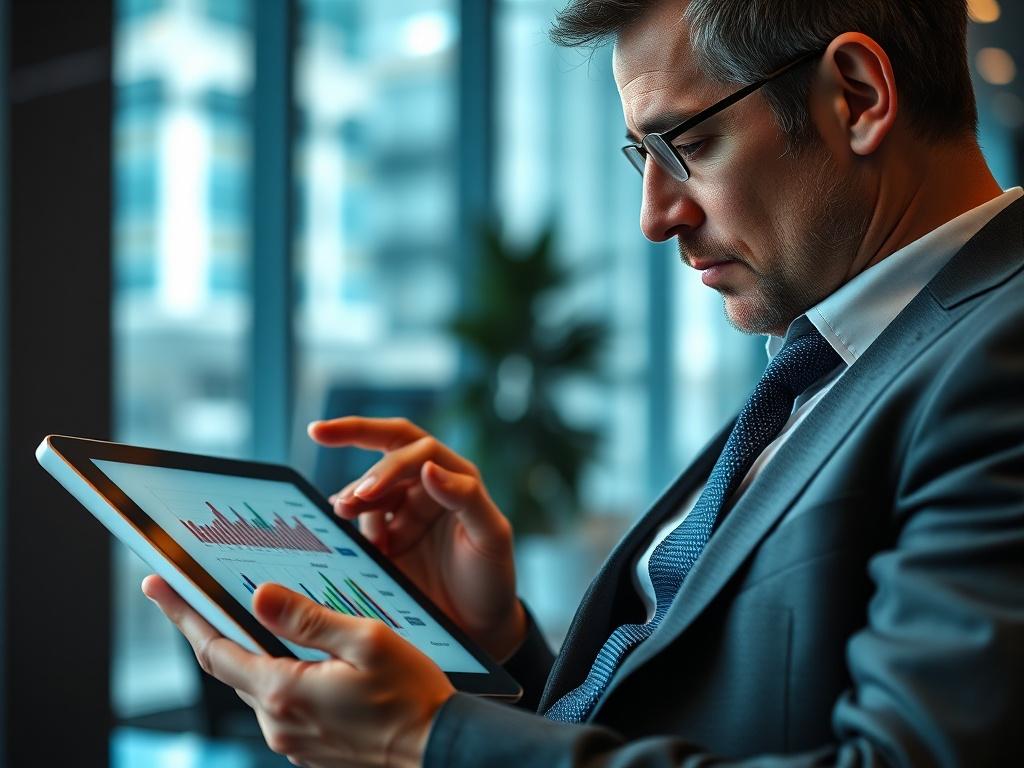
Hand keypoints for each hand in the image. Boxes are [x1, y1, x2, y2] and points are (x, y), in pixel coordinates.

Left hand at [142, 575, 453, 767]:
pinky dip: (277, 675)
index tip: (158, 586)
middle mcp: (279, 723)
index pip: (215, 649)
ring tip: (257, 619)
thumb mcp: (366, 641)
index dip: (184, 614)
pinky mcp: (309, 749)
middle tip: (196, 591)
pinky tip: (299, 657)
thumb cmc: (412, 695)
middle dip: (211, 627)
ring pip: (256, 684)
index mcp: (285, 693)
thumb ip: (308, 619)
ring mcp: (292, 740)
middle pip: (229, 666)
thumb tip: (259, 596)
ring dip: (250, 651)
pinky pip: (280, 704)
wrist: (439, 749)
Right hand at [309, 417, 526, 660]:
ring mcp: (406, 510)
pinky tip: (342, 528)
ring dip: (353, 496)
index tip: (365, 490)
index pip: (414, 446)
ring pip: (370, 486)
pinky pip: (361, 516)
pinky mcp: (388, 536)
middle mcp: (430, 486)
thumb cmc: (492, 579)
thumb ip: (466, 498)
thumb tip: (428, 467)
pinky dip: (349, 520)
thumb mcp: (492, 537)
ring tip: (342, 515)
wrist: (478, 627)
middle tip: (344, 502)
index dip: (385, 458)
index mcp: (457, 477)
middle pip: (386, 450)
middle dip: (356, 456)